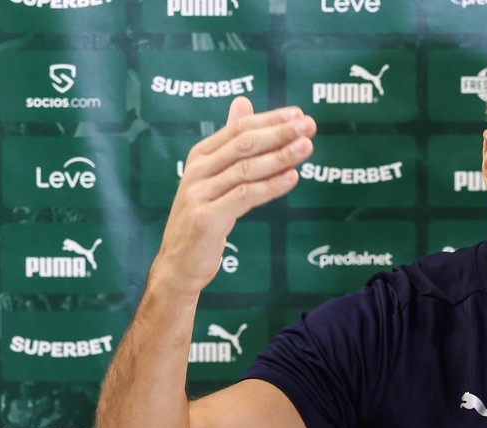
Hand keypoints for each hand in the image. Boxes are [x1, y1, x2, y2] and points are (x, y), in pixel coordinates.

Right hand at [149, 96, 316, 295]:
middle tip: (308, 125)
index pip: (238, 129)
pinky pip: (245, 196)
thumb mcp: (213, 178)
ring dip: (280, 156)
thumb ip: (230, 144)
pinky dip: (271, 186)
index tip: (298, 114)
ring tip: (307, 147)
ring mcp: (200, 194)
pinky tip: (292, 178)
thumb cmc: (202, 220)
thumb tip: (243, 102)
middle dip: (279, 133)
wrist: (178, 265)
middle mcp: (197, 171)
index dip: (269, 120)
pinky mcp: (208, 218)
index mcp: (200, 157)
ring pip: (246, 169)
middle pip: (243, 144)